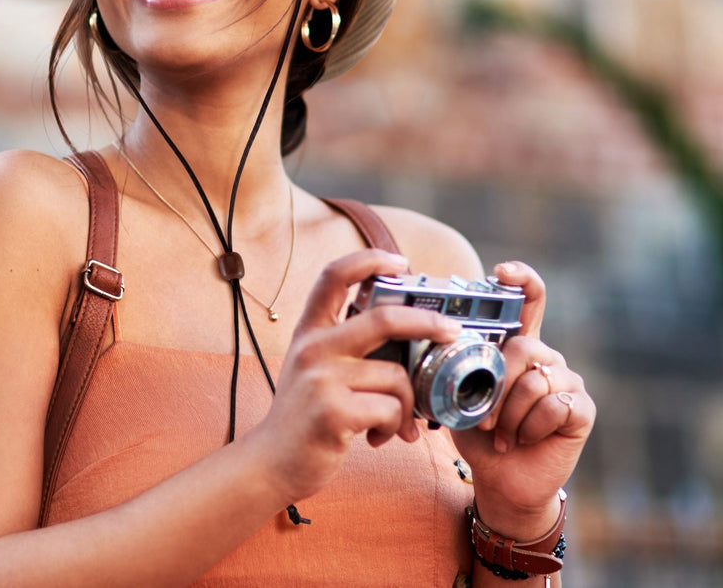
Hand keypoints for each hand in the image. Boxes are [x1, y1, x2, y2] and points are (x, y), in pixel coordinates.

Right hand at [248, 249, 464, 503]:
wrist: (272, 462)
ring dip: (406, 405)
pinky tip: (377, 437)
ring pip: (395, 377)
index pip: (335, 275)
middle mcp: (314, 347)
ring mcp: (321, 378)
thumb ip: (348, 348)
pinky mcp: (333, 411)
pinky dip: (395, 427)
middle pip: (383, 319)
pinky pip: (390, 410)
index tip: (400, 261)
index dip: (369, 260)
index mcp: (310, 331)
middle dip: (426, 322)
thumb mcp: (314, 369)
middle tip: (450, 331)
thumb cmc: (305, 416)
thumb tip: (408, 336)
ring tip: (394, 423)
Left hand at [451, 262, 594, 536]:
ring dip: (512, 415)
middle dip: (497, 386)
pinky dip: (531, 428)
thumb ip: (456, 370)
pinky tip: (526, 440)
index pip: (529, 301)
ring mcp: (568, 382)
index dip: (520, 280)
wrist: (502, 480)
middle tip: (486, 418)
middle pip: (523, 348)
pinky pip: (555, 406)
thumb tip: (437, 342)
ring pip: (536, 381)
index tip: (501, 271)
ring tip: (505, 434)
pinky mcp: (583, 408)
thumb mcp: (458, 398)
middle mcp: (546, 357)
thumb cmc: (479, 435)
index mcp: (518, 348)